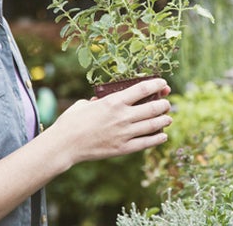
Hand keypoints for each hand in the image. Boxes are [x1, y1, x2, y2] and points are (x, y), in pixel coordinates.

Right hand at [45, 78, 171, 165]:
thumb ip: (99, 101)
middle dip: (164, 104)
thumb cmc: (72, 121)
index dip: (157, 85)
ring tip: (168, 119)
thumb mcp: (85, 104)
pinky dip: (157, 138)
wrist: (65, 144)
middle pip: (153, 108)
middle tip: (167, 104)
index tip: (163, 83)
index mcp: (114, 101)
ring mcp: (124, 133)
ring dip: (164, 121)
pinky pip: (146, 143)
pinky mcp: (123, 148)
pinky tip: (162, 136)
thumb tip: (103, 100)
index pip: (143, 89)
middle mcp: (123, 116)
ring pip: (153, 125)